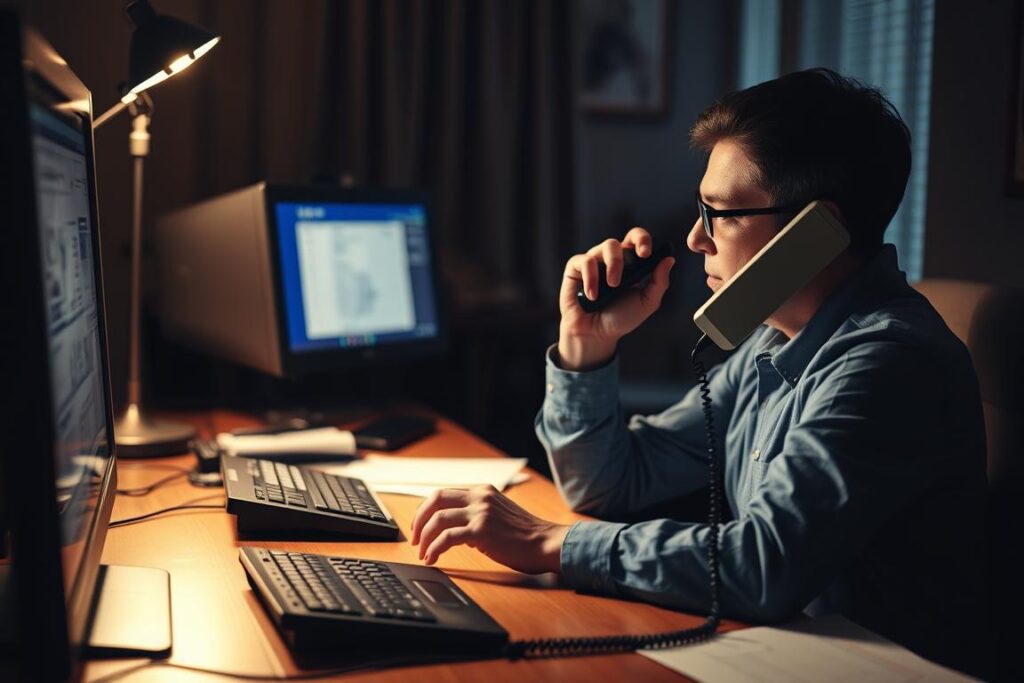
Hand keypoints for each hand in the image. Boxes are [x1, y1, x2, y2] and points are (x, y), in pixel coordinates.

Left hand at [410, 485, 569, 574]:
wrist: (546, 543)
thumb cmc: (525, 535)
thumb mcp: (498, 513)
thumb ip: (477, 513)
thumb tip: (451, 527)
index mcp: (483, 491)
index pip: (443, 494)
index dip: (425, 511)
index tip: (419, 527)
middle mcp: (480, 497)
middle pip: (435, 500)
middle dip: (419, 520)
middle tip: (415, 539)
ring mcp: (481, 512)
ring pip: (438, 519)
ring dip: (424, 537)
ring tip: (423, 553)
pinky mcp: (482, 531)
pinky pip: (447, 537)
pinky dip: (434, 548)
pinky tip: (433, 558)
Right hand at [558, 227, 674, 369]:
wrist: (595, 335)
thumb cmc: (620, 318)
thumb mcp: (646, 303)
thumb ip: (659, 283)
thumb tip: (669, 260)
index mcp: (630, 263)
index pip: (636, 239)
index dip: (642, 239)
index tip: (646, 253)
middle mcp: (611, 259)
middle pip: (619, 241)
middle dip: (624, 257)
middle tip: (624, 277)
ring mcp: (593, 262)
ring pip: (605, 247)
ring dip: (612, 267)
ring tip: (611, 288)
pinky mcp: (575, 269)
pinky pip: (584, 261)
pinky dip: (591, 278)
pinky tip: (592, 296)